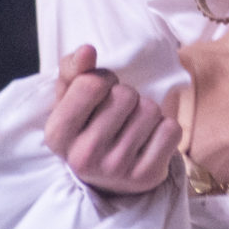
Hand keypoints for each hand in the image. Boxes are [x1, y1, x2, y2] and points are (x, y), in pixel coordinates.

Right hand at [43, 45, 179, 194]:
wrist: (108, 177)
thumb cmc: (88, 125)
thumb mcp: (69, 98)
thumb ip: (73, 68)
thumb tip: (87, 51)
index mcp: (57, 134)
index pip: (92, 83)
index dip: (103, 79)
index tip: (102, 91)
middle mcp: (83, 156)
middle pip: (125, 95)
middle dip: (126, 95)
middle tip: (119, 112)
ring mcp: (116, 169)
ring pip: (150, 110)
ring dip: (146, 111)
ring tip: (133, 126)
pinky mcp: (147, 176)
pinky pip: (171, 129)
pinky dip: (165, 127)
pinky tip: (149, 139)